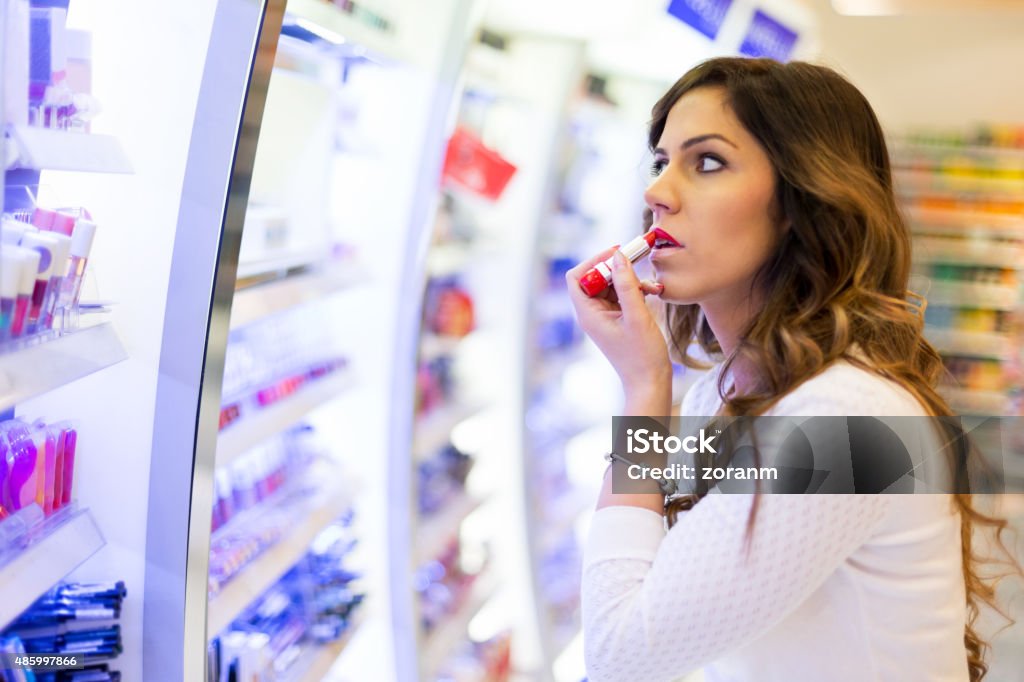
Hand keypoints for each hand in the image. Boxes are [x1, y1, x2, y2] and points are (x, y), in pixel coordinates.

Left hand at [566, 246, 672, 397]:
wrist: (650, 382)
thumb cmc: (642, 356)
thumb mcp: (637, 316)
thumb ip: (627, 284)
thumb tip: (618, 256)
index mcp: (588, 314)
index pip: (577, 277)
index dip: (594, 261)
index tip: (617, 254)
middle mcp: (592, 314)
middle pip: (595, 278)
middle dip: (616, 268)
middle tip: (638, 258)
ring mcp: (605, 317)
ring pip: (611, 285)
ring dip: (630, 279)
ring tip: (651, 286)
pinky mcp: (618, 319)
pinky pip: (622, 295)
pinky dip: (635, 290)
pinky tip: (652, 292)